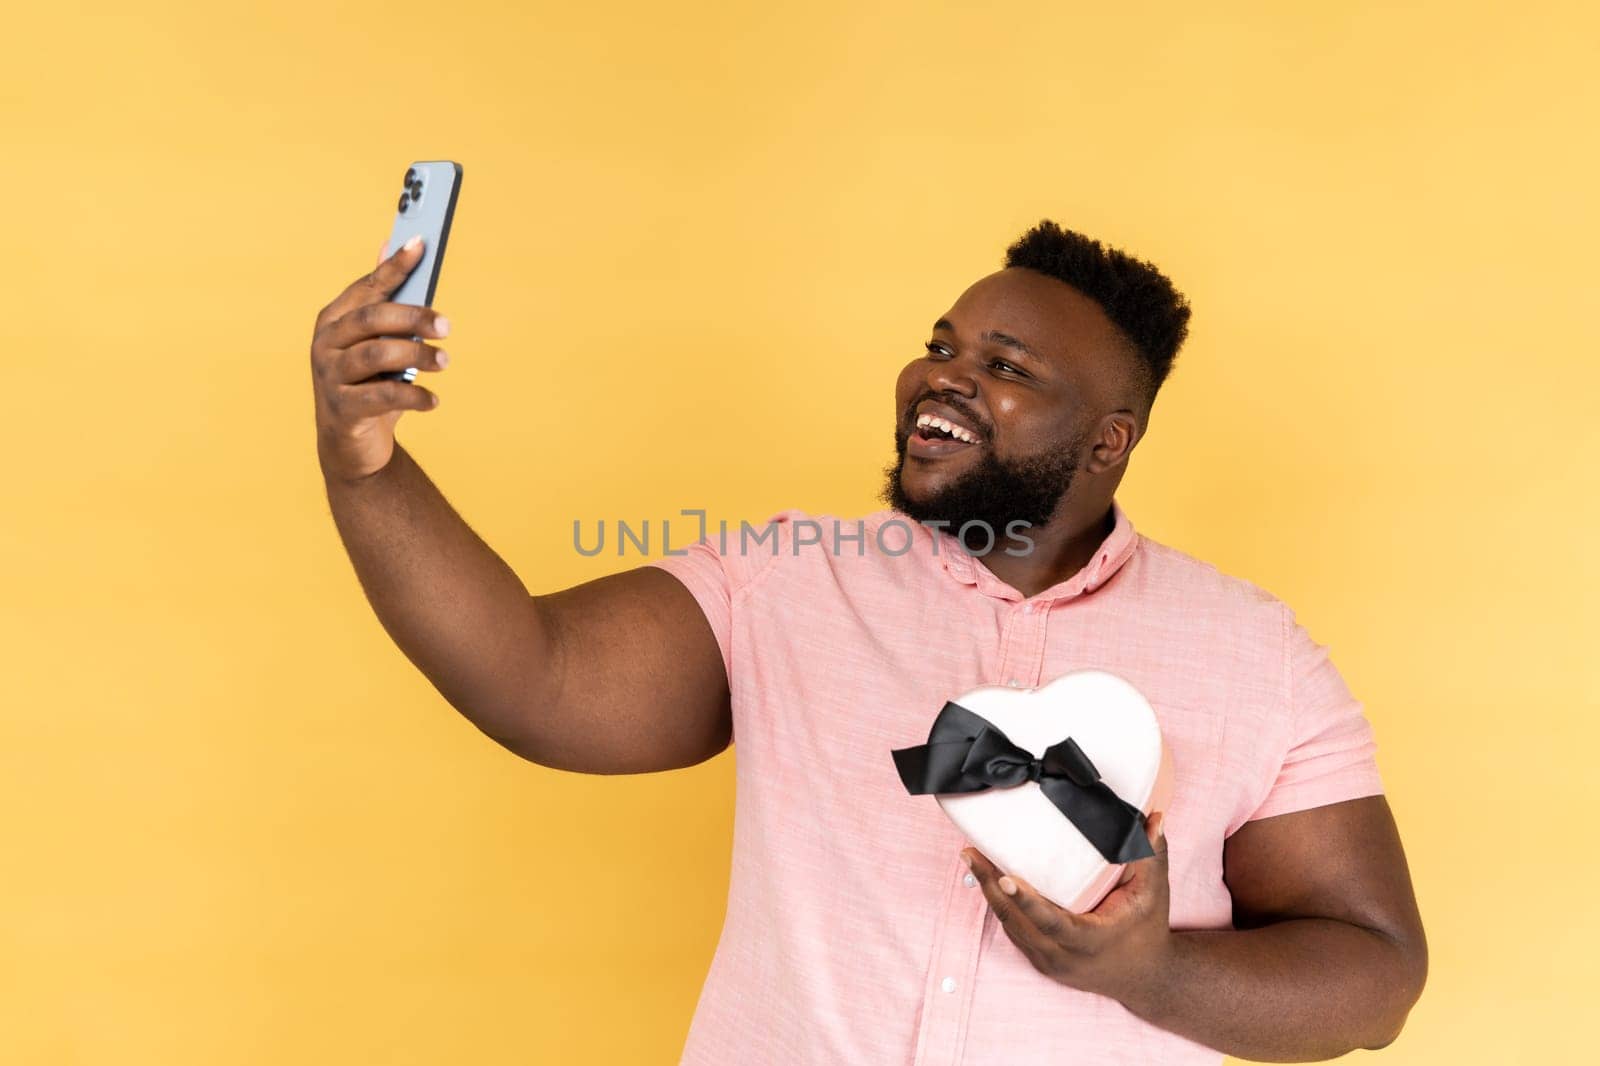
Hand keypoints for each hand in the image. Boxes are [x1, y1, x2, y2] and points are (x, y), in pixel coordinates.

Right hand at [310, 235, 451, 482]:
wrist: (351, 443)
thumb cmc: (369, 383)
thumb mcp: (375, 341)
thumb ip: (383, 298)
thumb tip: (395, 244)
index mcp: (334, 319)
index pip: (367, 286)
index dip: (394, 266)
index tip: (422, 245)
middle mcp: (325, 343)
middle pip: (372, 318)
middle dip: (413, 317)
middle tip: (447, 326)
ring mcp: (329, 376)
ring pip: (377, 355)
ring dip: (417, 355)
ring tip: (445, 361)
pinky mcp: (342, 408)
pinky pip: (382, 397)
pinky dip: (413, 396)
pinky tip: (433, 399)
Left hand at [963, 811, 1172, 1003]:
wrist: (1144, 977)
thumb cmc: (1148, 929)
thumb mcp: (1154, 893)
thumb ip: (1152, 854)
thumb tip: (1154, 816)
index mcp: (1091, 941)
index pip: (1052, 922)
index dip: (1025, 900)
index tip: (1003, 875)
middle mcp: (1064, 956)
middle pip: (1018, 922)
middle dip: (991, 886)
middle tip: (971, 852)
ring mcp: (1049, 962)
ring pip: (1010, 927)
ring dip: (989, 893)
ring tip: (972, 858)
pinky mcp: (1040, 961)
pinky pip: (1014, 932)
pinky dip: (1000, 906)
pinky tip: (987, 880)